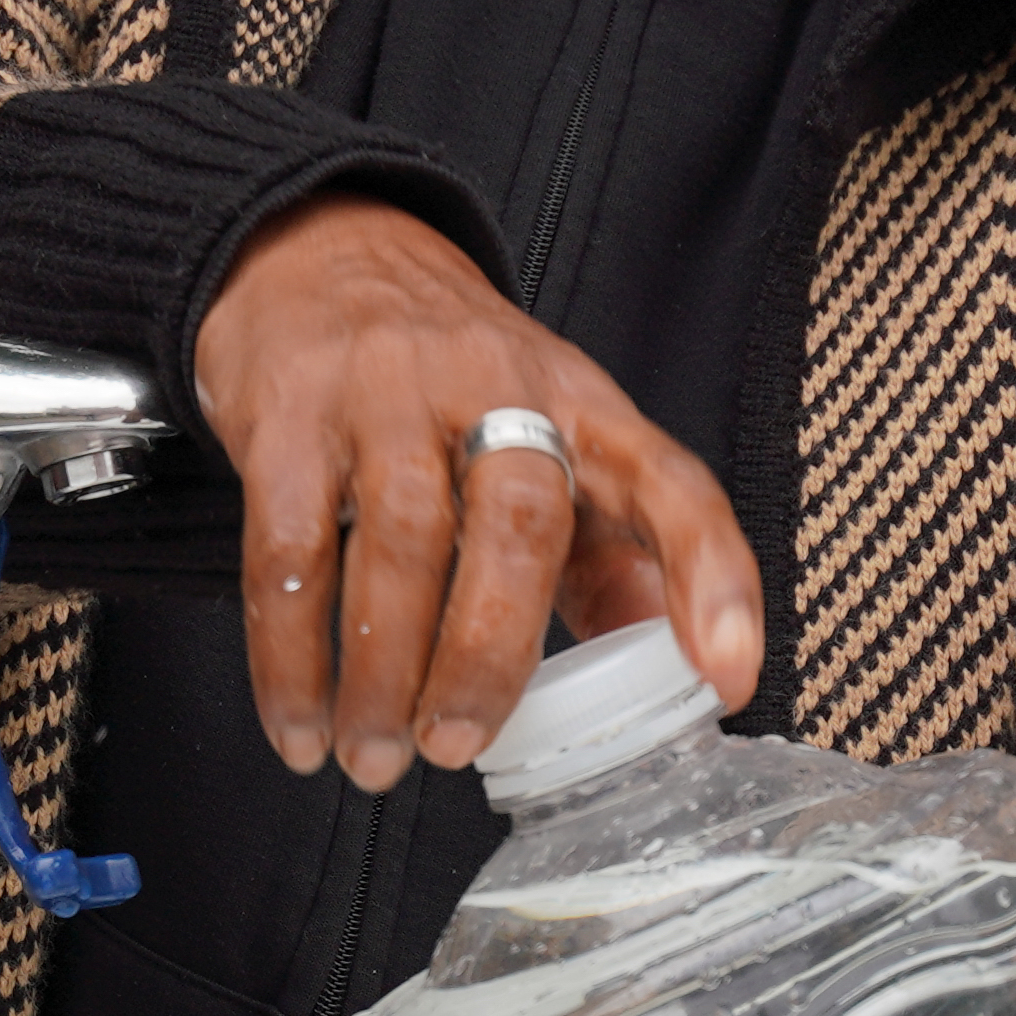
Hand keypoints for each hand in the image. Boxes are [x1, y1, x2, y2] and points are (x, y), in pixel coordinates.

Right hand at [186, 197, 767, 788]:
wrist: (320, 256)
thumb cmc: (451, 381)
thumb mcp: (555, 441)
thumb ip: (614, 556)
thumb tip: (678, 674)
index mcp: (583, 407)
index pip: (673, 485)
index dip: (712, 579)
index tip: (726, 675)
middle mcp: (495, 386)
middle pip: (518, 522)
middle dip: (491, 655)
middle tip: (456, 746)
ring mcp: (386, 393)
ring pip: (399, 544)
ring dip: (383, 675)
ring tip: (375, 758)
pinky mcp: (290, 413)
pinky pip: (291, 549)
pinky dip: (289, 657)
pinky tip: (302, 724)